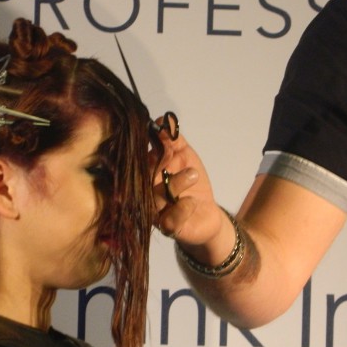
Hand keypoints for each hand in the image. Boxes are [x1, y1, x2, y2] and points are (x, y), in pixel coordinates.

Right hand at [153, 131, 228, 256]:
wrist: (206, 214)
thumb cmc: (191, 183)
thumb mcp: (185, 156)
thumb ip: (174, 139)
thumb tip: (163, 119)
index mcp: (147, 171)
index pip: (139, 157)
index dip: (146, 145)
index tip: (156, 132)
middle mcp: (145, 191)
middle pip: (143, 176)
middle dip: (157, 164)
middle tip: (173, 154)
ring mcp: (155, 211)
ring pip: (157, 197)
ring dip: (176, 184)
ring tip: (192, 174)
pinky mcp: (169, 227)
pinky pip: (170, 220)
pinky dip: (181, 209)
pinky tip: (191, 202)